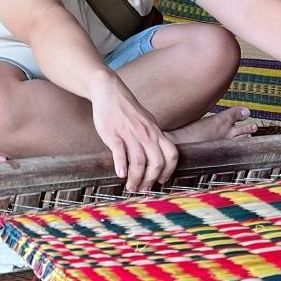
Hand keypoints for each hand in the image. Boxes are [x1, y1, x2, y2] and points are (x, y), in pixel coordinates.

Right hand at [90, 71, 177, 192]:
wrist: (109, 92)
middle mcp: (146, 134)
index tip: (161, 181)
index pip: (171, 154)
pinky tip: (120, 175)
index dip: (169, 171)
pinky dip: (121, 165)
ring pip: (138, 162)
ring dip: (135, 179)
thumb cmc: (127, 109)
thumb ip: (153, 137)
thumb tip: (157, 155)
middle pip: (156, 163)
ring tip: (130, 186)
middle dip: (150, 180)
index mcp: (155, 131)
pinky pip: (120, 152)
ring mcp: (130, 133)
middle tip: (142, 189)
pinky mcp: (113, 133)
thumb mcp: (147, 121)